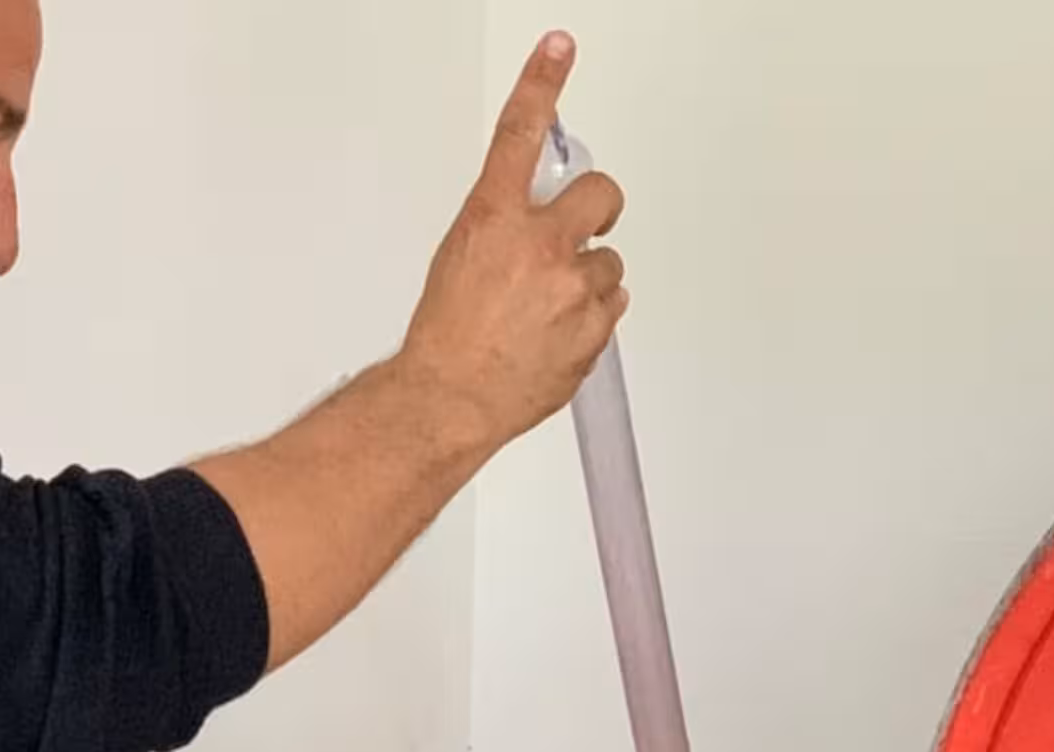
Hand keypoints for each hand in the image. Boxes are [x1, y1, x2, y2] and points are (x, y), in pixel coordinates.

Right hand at [395, 31, 629, 450]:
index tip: (558, 50)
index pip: (519, 135)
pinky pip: (609, 311)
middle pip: (600, 196)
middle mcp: (540, 246)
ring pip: (608, 265)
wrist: (449, 399)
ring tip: (546, 310)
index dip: (541, 85)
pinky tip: (554, 336)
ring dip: (587, 280)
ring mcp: (572, 290)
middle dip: (596, 210)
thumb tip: (528, 226)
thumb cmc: (444, 338)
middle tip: (578, 233)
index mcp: (494, 220)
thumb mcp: (458, 261)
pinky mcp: (592, 331)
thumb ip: (501, 231)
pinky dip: (589, 320)